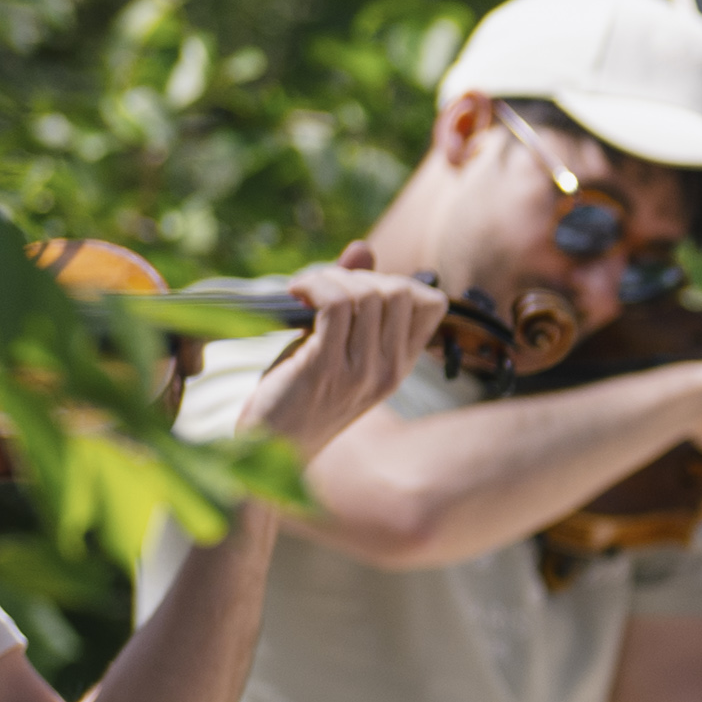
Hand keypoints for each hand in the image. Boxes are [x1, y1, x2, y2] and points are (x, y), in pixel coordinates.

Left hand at [250, 262, 446, 456]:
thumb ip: (351, 301)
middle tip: (318, 287)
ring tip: (303, 290)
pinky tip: (293, 293)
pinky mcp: (326, 368)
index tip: (355, 290)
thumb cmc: (297, 397)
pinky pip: (335, 304)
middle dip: (355, 275)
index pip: (431, 305)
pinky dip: (312, 286)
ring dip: (329, 278)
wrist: (270, 452)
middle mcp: (389, 371)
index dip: (395, 282)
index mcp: (399, 367)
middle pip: (398, 291)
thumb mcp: (334, 349)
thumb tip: (362, 248)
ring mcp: (361, 372)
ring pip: (367, 293)